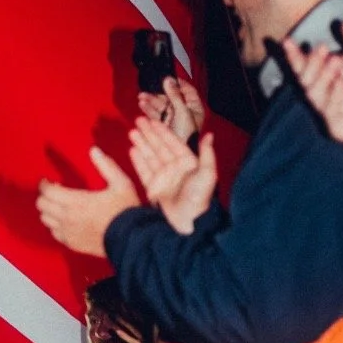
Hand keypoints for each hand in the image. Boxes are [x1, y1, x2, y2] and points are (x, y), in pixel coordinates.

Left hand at [36, 148, 139, 256]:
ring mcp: (68, 233)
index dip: (44, 184)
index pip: (47, 191)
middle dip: (45, 196)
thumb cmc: (126, 211)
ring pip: (45, 220)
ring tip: (58, 205)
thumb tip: (94, 151)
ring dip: (48, 211)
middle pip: (41, 205)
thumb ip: (106, 166)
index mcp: (76, 201)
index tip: (47, 181)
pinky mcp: (72, 244)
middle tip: (54, 191)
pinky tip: (65, 220)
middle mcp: (68, 218)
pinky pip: (54, 233)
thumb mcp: (121, 184)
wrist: (131, 240)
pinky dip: (55, 225)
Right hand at [129, 115, 218, 234]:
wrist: (188, 221)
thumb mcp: (207, 174)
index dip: (163, 132)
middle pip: (159, 147)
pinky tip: (132, 150)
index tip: (153, 121)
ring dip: (141, 144)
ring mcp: (163, 178)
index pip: (173, 143)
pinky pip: (144, 171)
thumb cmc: (199, 197)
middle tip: (138, 120)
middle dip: (149, 134)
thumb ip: (207, 154)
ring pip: (150, 156)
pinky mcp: (153, 188)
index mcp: (188, 163)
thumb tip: (210, 135)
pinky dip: (138, 160)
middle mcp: (175, 168)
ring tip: (132, 132)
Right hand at [139, 72, 204, 142]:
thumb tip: (168, 79)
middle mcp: (185, 113)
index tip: (168, 78)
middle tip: (150, 88)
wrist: (179, 154)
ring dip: (151, 101)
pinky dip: (149, 109)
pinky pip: (156, 115)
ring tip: (141, 97)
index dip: (179, 83)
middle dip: (159, 93)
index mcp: (195, 108)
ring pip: (162, 106)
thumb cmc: (186, 134)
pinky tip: (142, 104)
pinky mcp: (164, 126)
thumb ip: (174, 95)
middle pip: (172, 98)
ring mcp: (174, 120)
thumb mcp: (182, 111)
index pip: (188, 91)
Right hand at [280, 27, 342, 158]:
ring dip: (321, 75)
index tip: (288, 42)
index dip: (296, 57)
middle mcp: (326, 98)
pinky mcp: (338, 128)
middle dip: (307, 64)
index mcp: (330, 83)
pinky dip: (333, 94)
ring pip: (315, 94)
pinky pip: (329, 110)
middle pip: (306, 80)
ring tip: (334, 60)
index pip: (306, 68)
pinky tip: (340, 81)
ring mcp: (331, 113)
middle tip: (319, 49)